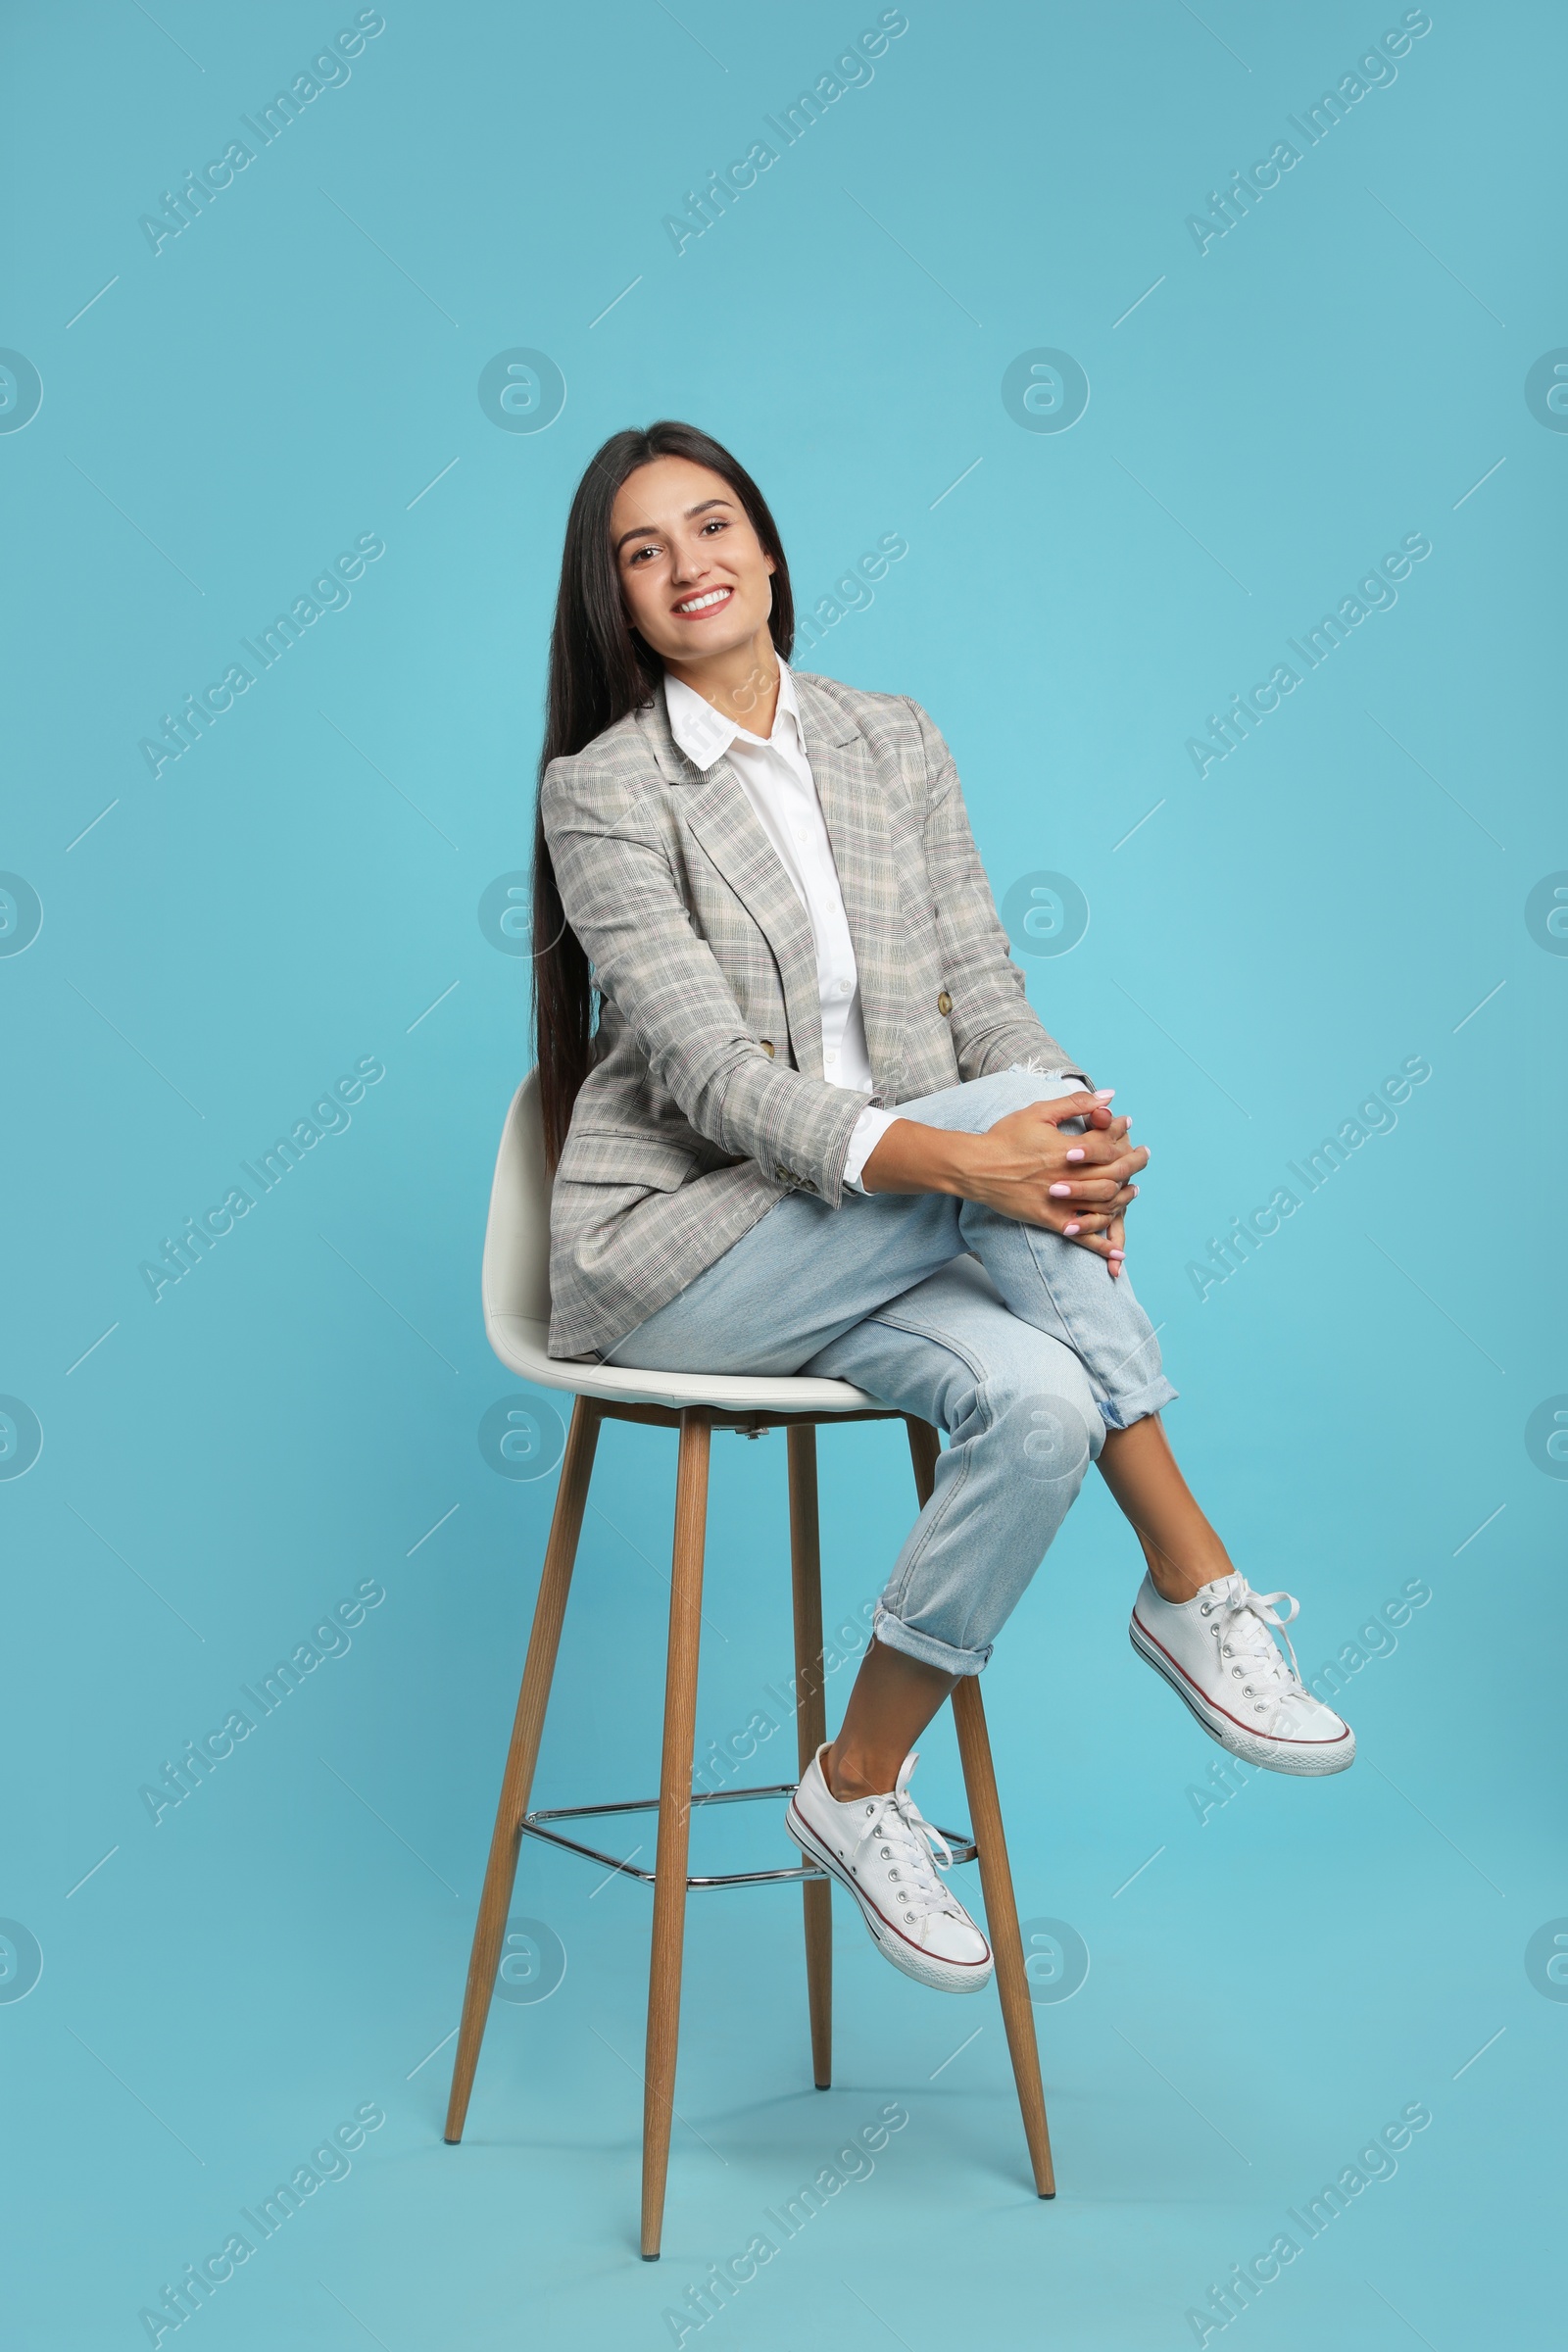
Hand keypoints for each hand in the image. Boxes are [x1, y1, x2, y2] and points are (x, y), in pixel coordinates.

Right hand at [860, 1089, 1146, 1266]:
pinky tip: (1119, 1254)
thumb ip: (1075, 1103)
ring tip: (1134, 1190)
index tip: (1128, 1126)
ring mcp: (1059, 1202)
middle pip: (1113, 1175)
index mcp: (1065, 1150)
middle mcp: (1066, 1177)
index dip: (1121, 1133)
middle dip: (1134, 1164)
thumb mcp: (1038, 1113)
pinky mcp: (1050, 1220)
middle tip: (1144, 1155)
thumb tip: (1109, 1096)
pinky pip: (1081, 1235)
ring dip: (1125, 1199)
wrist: (975, 1167)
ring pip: (1104, 1206)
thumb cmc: (1005, 1137)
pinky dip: (1102, 1246)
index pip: (1107, 1145)